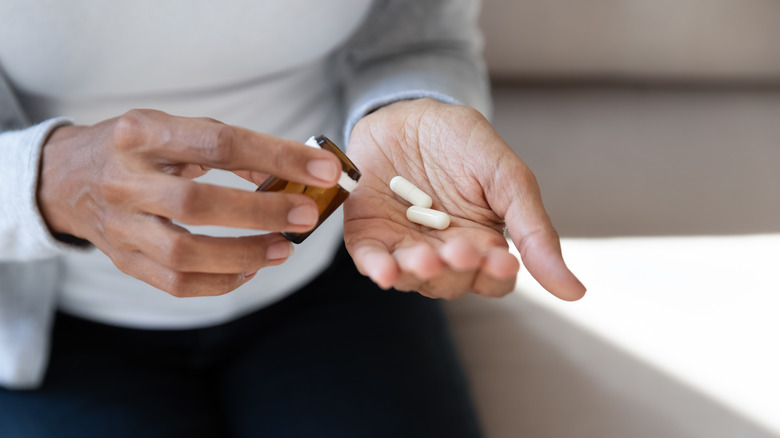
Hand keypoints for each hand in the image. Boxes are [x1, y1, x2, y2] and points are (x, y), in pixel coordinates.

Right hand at [37, 109, 341, 296]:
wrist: (66, 178)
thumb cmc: (135, 149)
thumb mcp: (172, 129)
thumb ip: (226, 146)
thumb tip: (289, 173)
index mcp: (142, 133)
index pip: (218, 143)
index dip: (276, 156)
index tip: (323, 168)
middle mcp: (124, 180)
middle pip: (197, 204)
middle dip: (262, 212)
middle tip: (306, 215)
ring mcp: (120, 225)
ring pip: (184, 254)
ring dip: (245, 255)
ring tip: (285, 248)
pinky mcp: (122, 260)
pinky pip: (175, 284)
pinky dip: (221, 282)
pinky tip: (250, 271)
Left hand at [343, 99, 585, 300]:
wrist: (409, 111)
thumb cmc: (464, 144)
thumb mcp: (507, 177)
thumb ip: (534, 230)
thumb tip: (576, 293)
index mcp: (482, 244)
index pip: (494, 279)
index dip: (496, 275)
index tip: (502, 259)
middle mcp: (443, 253)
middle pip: (452, 282)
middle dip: (456, 270)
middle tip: (459, 249)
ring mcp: (404, 246)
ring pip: (412, 277)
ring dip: (419, 272)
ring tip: (425, 258)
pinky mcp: (369, 235)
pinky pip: (371, 260)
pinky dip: (378, 268)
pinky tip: (384, 271)